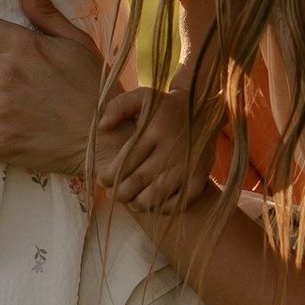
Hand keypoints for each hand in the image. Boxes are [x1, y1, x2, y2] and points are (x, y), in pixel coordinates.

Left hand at [95, 80, 214, 223]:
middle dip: (119, 192)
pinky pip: (179, 201)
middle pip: (138, 181)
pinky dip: (163, 208)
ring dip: (138, 203)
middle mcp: (172, 149)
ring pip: (156, 195)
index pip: (124, 161)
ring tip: (129, 201)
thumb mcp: (142, 96)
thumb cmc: (165, 106)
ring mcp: (187, 165)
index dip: (108, 176)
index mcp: (155, 130)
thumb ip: (118, 106)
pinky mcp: (199, 176)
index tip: (101, 179)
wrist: (204, 108)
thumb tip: (101, 127)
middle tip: (112, 194)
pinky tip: (152, 204)